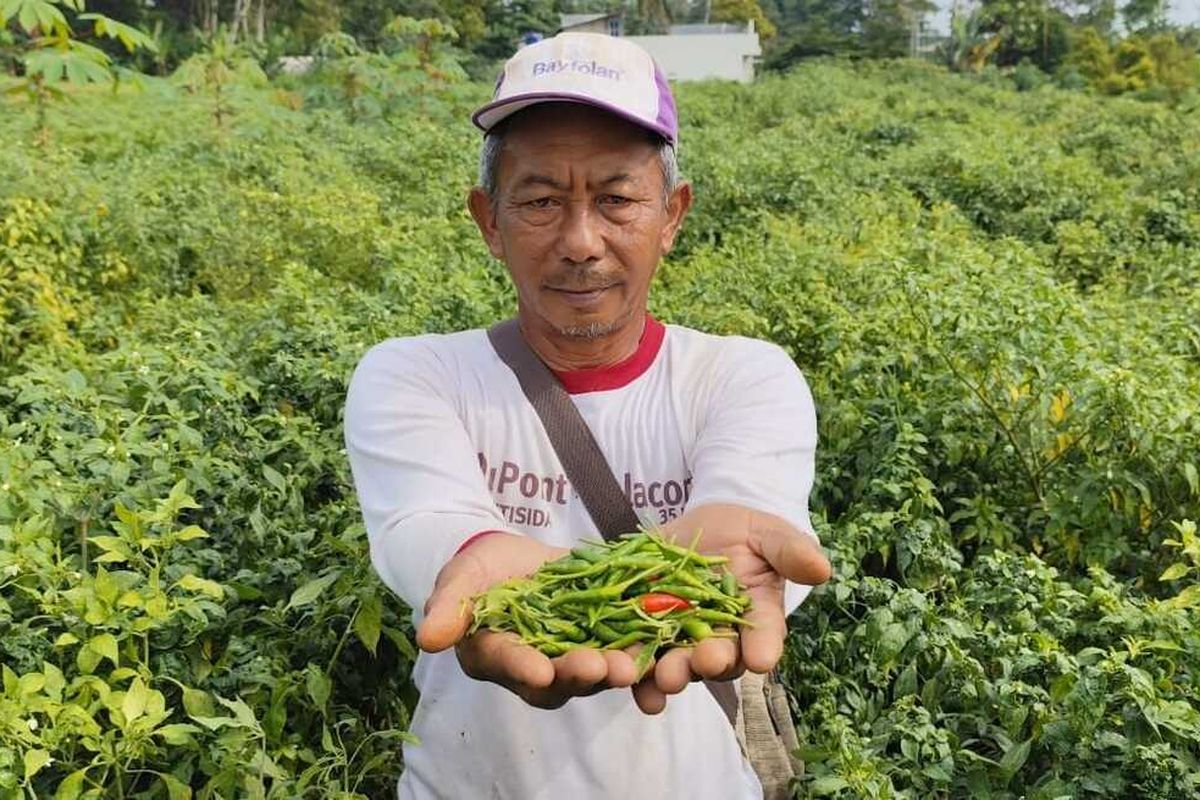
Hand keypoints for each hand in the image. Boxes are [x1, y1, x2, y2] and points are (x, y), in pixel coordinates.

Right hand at [416, 532, 641, 708]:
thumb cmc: (478, 570)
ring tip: (632, 664)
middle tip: (598, 667)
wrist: (513, 558)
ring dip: (614, 670)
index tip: (539, 671)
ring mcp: (570, 655)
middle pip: (556, 681)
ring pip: (593, 671)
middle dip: (578, 674)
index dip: (522, 669)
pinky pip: (622, 649)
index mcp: (495, 656)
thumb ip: (448, 607)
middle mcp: (534, 667)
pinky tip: (660, 646)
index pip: (507, 665)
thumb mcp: (460, 579)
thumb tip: (427, 639)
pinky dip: (641, 652)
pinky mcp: (600, 639)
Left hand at [631, 503, 831, 713]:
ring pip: (677, 664)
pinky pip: (640, 658)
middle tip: (705, 662)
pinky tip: (623, 678)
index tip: (762, 658)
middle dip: (711, 662)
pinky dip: (632, 674)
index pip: (764, 636)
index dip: (763, 647)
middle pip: (718, 659)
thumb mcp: (769, 534)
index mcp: (757, 619)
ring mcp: (682, 639)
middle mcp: (722, 639)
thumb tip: (822, 566)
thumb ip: (790, 551)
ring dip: (669, 675)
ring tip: (663, 678)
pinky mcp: (645, 631)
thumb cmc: (747, 534)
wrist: (703, 528)